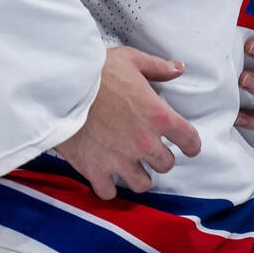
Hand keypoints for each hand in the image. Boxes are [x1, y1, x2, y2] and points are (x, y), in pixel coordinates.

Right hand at [57, 47, 202, 199]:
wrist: (62, 87)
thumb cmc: (97, 71)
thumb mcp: (132, 59)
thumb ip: (158, 67)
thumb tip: (178, 68)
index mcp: (157, 116)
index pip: (189, 139)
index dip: (192, 145)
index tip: (190, 147)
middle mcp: (144, 143)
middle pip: (166, 164)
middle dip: (160, 157)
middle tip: (150, 150)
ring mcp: (120, 160)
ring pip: (142, 183)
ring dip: (139, 176)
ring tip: (131, 167)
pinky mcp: (96, 170)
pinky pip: (109, 192)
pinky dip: (109, 187)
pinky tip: (106, 178)